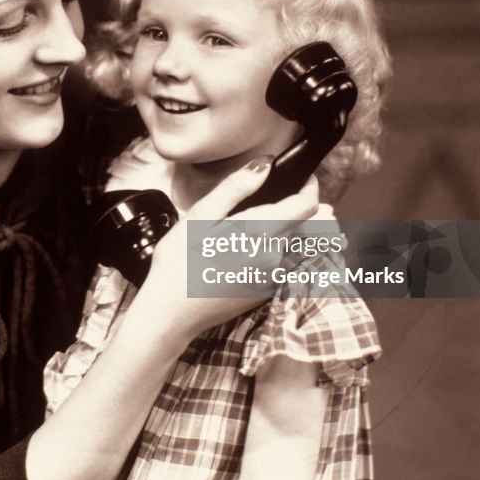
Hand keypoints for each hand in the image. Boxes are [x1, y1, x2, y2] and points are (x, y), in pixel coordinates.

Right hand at [135, 165, 318, 342]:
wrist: (169, 314)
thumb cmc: (179, 263)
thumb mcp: (200, 216)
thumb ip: (236, 188)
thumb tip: (265, 165)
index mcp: (260, 234)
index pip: (307, 206)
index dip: (310, 187)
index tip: (302, 177)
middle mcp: (274, 257)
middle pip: (301, 225)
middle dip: (291, 208)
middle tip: (262, 202)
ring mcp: (273, 278)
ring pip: (291, 244)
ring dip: (282, 231)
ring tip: (245, 230)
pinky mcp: (266, 292)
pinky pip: (281, 264)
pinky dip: (271, 252)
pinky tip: (240, 254)